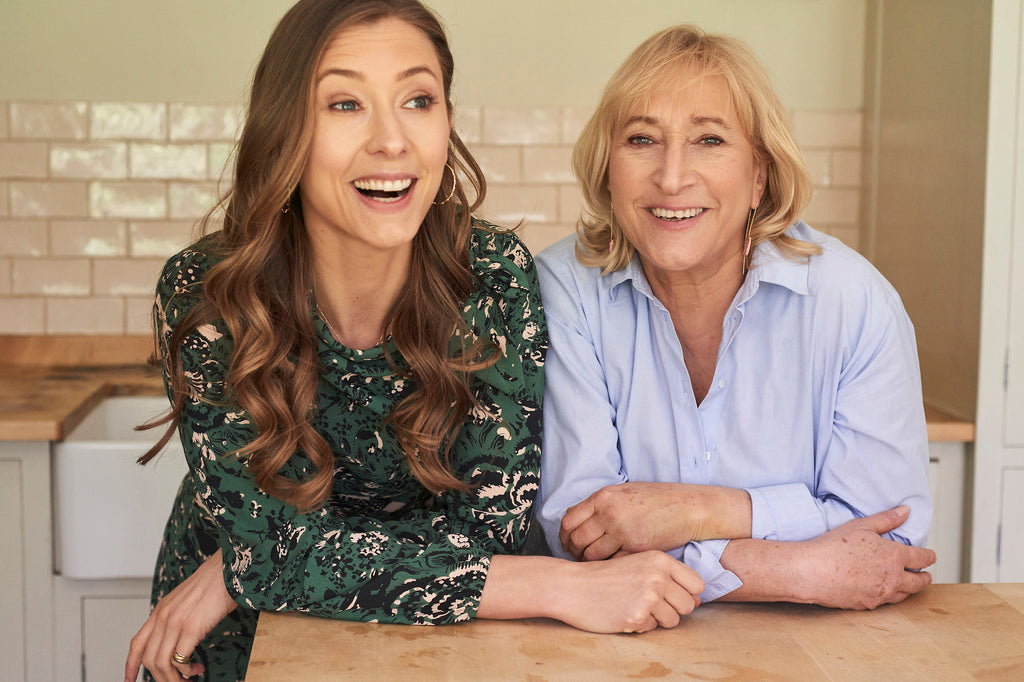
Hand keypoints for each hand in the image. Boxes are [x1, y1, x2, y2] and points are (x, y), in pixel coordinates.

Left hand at [125, 550, 237, 681]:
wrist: (228, 569)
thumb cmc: (215, 583)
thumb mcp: (186, 600)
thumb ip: (177, 617)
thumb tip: (179, 639)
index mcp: (160, 610)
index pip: (137, 643)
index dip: (130, 665)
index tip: (129, 679)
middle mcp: (163, 617)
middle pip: (148, 659)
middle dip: (160, 678)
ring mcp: (175, 623)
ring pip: (161, 664)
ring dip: (173, 678)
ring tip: (188, 678)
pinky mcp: (191, 628)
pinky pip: (179, 660)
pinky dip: (186, 671)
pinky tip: (197, 669)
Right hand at [550, 550, 703, 632]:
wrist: (572, 586)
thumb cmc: (605, 576)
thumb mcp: (637, 564)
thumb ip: (666, 577)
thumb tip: (697, 598)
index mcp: (659, 559)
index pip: (696, 583)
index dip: (687, 592)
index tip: (672, 594)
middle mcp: (657, 576)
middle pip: (688, 604)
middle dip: (672, 609)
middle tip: (649, 603)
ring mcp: (648, 597)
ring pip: (673, 620)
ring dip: (657, 619)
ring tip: (635, 607)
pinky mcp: (637, 616)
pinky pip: (652, 628)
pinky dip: (640, 625)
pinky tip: (623, 612)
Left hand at [559, 482, 750, 560]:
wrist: (688, 508)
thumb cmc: (657, 499)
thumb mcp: (624, 492)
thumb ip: (601, 504)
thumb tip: (578, 516)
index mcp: (604, 497)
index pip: (569, 520)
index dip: (564, 536)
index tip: (567, 543)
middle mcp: (610, 513)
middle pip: (577, 539)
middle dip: (573, 552)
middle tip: (577, 558)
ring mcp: (623, 531)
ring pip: (591, 555)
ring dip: (589, 563)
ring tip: (593, 566)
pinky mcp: (637, 548)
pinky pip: (612, 562)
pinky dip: (609, 567)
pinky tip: (611, 568)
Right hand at [797, 506, 935, 609]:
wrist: (813, 572)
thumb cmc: (834, 546)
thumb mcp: (861, 526)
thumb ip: (886, 519)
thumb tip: (905, 511)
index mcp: (894, 556)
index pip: (922, 558)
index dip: (929, 557)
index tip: (931, 556)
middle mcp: (893, 578)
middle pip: (919, 582)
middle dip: (924, 578)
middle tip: (926, 576)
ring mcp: (881, 594)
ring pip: (904, 595)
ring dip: (909, 589)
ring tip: (908, 585)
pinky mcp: (868, 605)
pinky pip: (885, 602)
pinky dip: (889, 596)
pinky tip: (883, 591)